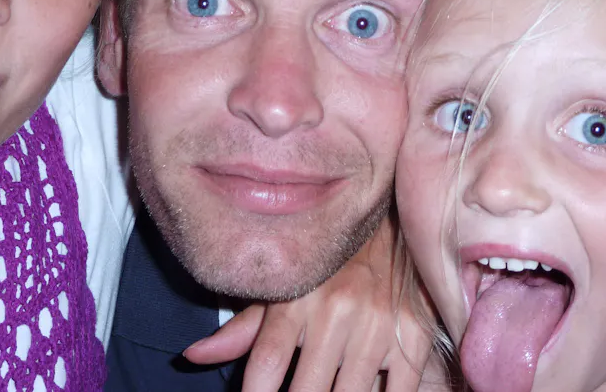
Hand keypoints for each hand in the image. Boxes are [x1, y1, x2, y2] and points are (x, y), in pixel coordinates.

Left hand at [183, 217, 432, 391]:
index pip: (266, 366)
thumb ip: (241, 330)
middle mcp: (334, 309)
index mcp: (295, 299)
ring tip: (324, 390)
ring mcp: (377, 324)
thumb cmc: (327, 269)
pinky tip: (366, 391)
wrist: (391, 230)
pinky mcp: (413, 336)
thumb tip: (192, 356)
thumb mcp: (283, 292)